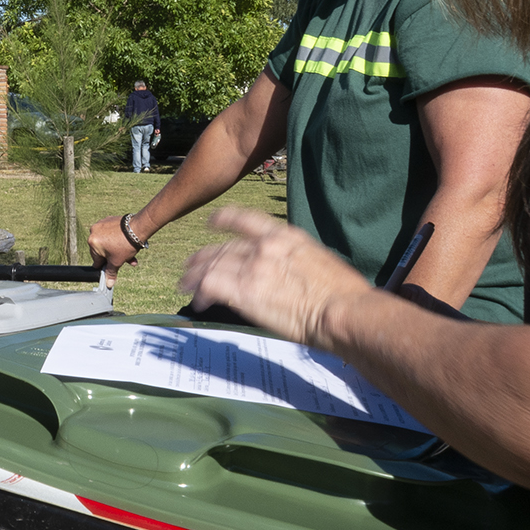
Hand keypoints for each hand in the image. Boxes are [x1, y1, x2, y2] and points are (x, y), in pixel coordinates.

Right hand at [88, 215, 140, 287]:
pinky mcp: (109, 219)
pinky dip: (117, 239)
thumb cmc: (126, 244)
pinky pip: (111, 233)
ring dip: (117, 249)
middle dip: (114, 257)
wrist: (138, 227)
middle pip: (103, 250)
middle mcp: (94, 231)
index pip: (96, 260)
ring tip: (130, 255)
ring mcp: (101, 224)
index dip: (105, 265)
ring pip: (108, 242)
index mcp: (92, 242)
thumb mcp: (117, 261)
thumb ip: (111, 273)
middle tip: (125, 260)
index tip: (112, 266)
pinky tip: (127, 243)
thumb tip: (108, 284)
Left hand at [179, 206, 372, 348]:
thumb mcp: (320, 263)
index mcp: (286, 236)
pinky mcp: (245, 291)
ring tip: (185, 284)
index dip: (224, 219)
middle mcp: (265, 246)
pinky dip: (201, 292)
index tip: (212, 221)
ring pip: (211, 265)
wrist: (344, 310)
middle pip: (223, 247)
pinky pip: (211, 286)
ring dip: (195, 275)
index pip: (245, 220)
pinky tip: (198, 301)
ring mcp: (253, 267)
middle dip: (203, 257)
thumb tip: (291, 274)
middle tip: (191, 266)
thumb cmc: (344, 296)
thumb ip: (296, 262)